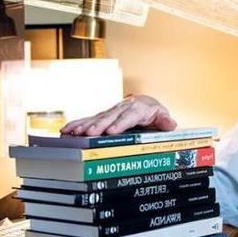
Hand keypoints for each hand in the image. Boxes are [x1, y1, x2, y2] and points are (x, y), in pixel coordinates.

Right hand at [60, 95, 176, 135]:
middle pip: (110, 116)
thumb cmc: (154, 112)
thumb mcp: (162, 116)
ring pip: (97, 117)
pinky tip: (67, 130)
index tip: (111, 131)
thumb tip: (171, 124)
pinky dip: (78, 123)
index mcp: (138, 108)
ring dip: (85, 124)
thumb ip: (165, 121)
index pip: (129, 116)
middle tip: (89, 133)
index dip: (120, 123)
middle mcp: (123, 107)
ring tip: (73, 132)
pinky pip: (90, 118)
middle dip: (99, 125)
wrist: (146, 103)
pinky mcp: (104, 115)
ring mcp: (112, 111)